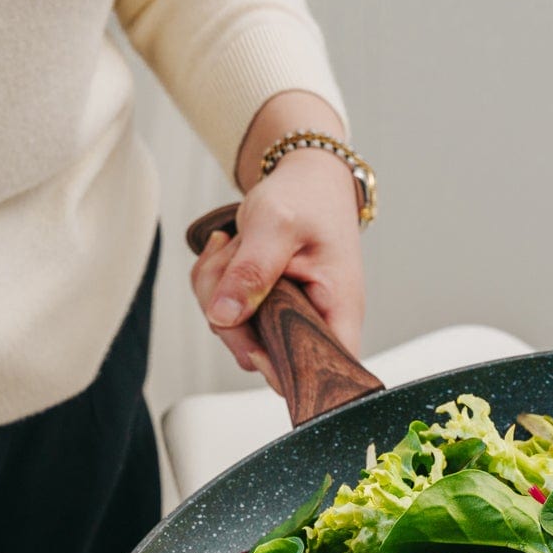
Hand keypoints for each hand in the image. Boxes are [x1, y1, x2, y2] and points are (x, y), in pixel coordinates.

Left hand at [191, 140, 364, 395]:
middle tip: (233, 261)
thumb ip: (251, 272)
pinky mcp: (261, 312)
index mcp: (337, 313)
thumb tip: (224, 316)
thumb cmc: (307, 197)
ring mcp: (283, 321)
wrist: (303, 177)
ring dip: (217, 288)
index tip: (255, 342)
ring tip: (236, 246)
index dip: (283, 372)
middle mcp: (313, 325)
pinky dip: (214, 282)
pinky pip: (222, 315)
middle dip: (231, 315)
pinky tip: (230, 249)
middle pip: (262, 359)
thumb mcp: (277, 225)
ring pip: (234, 335)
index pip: (319, 375)